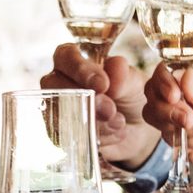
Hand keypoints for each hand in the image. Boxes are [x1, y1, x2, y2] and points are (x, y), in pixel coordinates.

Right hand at [41, 43, 159, 167]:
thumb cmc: (131, 97)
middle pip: (54, 84)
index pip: (65, 56)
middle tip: (110, 109)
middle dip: (84, 98)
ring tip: (118, 122)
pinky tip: (115, 133)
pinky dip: (95, 136)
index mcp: (75, 61)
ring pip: (59, 112)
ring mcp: (58, 108)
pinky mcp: (61, 134)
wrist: (138, 129)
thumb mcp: (134, 83)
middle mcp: (60, 82)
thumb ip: (124, 76)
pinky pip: (68, 136)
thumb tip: (115, 66)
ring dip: (91, 120)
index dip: (79, 69)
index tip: (102, 84)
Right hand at [143, 57, 192, 192]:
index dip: (167, 80)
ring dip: (186, 129)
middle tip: (189, 119)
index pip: (173, 67)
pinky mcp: (186, 141)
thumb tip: (184, 76)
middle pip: (157, 91)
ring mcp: (188, 116)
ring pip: (159, 116)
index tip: (174, 96)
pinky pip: (171, 139)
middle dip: (171, 109)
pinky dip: (192, 143)